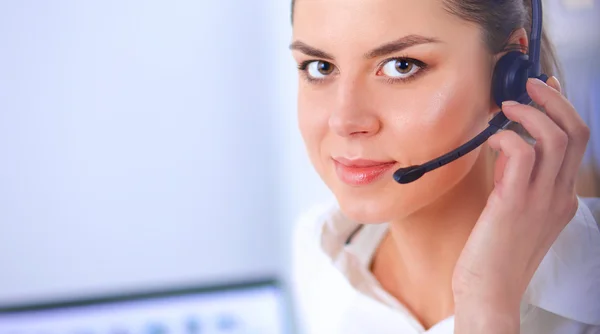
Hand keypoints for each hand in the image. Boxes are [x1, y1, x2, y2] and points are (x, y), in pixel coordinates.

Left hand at [452, 77, 590, 332]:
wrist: (489, 290)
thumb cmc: (494, 252)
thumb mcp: (516, 213)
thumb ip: (518, 182)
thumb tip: (507, 146)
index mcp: (561, 198)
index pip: (577, 143)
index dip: (562, 110)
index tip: (544, 91)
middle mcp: (558, 196)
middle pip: (575, 133)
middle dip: (555, 100)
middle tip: (531, 84)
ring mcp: (540, 200)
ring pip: (555, 138)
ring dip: (532, 112)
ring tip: (509, 105)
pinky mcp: (514, 204)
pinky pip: (521, 154)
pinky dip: (507, 137)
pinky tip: (492, 138)